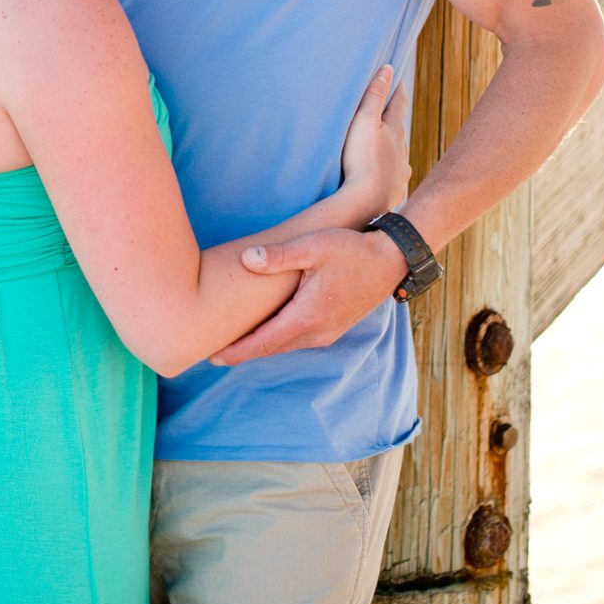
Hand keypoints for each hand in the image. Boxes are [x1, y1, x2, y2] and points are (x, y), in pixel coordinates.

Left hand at [207, 226, 409, 365]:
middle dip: (242, 353)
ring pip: (285, 346)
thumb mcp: (314, 246)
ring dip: (261, 347)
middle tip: (213, 353)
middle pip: (270, 349)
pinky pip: (298, 340)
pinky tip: (268, 332)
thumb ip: (279, 255)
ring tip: (235, 345)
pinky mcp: (334, 328)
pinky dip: (278, 340)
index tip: (211, 357)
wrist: (392, 260)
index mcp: (306, 317)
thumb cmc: (352, 249)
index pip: (262, 343)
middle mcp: (316, 333)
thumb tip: (247, 259)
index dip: (236, 352)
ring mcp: (327, 333)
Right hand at [337, 64, 410, 218]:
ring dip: (397, 145)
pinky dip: (395, 171)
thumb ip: (375, 95)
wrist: (368, 201)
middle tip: (394, 109)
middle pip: (401, 129)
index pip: (397, 105)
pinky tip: (394, 175)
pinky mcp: (395, 189)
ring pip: (401, 153)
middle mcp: (402, 149)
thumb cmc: (363, 159)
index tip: (398, 81)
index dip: (397, 91)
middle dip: (396, 118)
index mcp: (394, 130)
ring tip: (392, 142)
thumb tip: (388, 68)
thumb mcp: (364, 121)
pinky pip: (398, 177)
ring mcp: (400, 170)